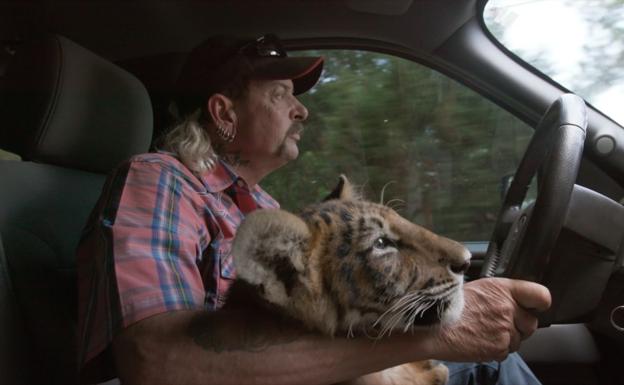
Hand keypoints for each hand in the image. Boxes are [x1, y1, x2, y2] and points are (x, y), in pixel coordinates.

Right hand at [431, 277, 550, 361]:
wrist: (433, 326)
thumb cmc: (447, 305)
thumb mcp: (475, 288)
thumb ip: (497, 294)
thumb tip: (509, 300)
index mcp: (502, 289)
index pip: (540, 295)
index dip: (538, 303)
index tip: (534, 307)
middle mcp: (507, 308)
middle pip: (531, 323)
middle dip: (519, 326)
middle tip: (498, 323)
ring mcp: (504, 329)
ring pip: (518, 340)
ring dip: (505, 339)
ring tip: (482, 332)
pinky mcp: (499, 348)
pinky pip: (505, 352)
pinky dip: (494, 350)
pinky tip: (478, 340)